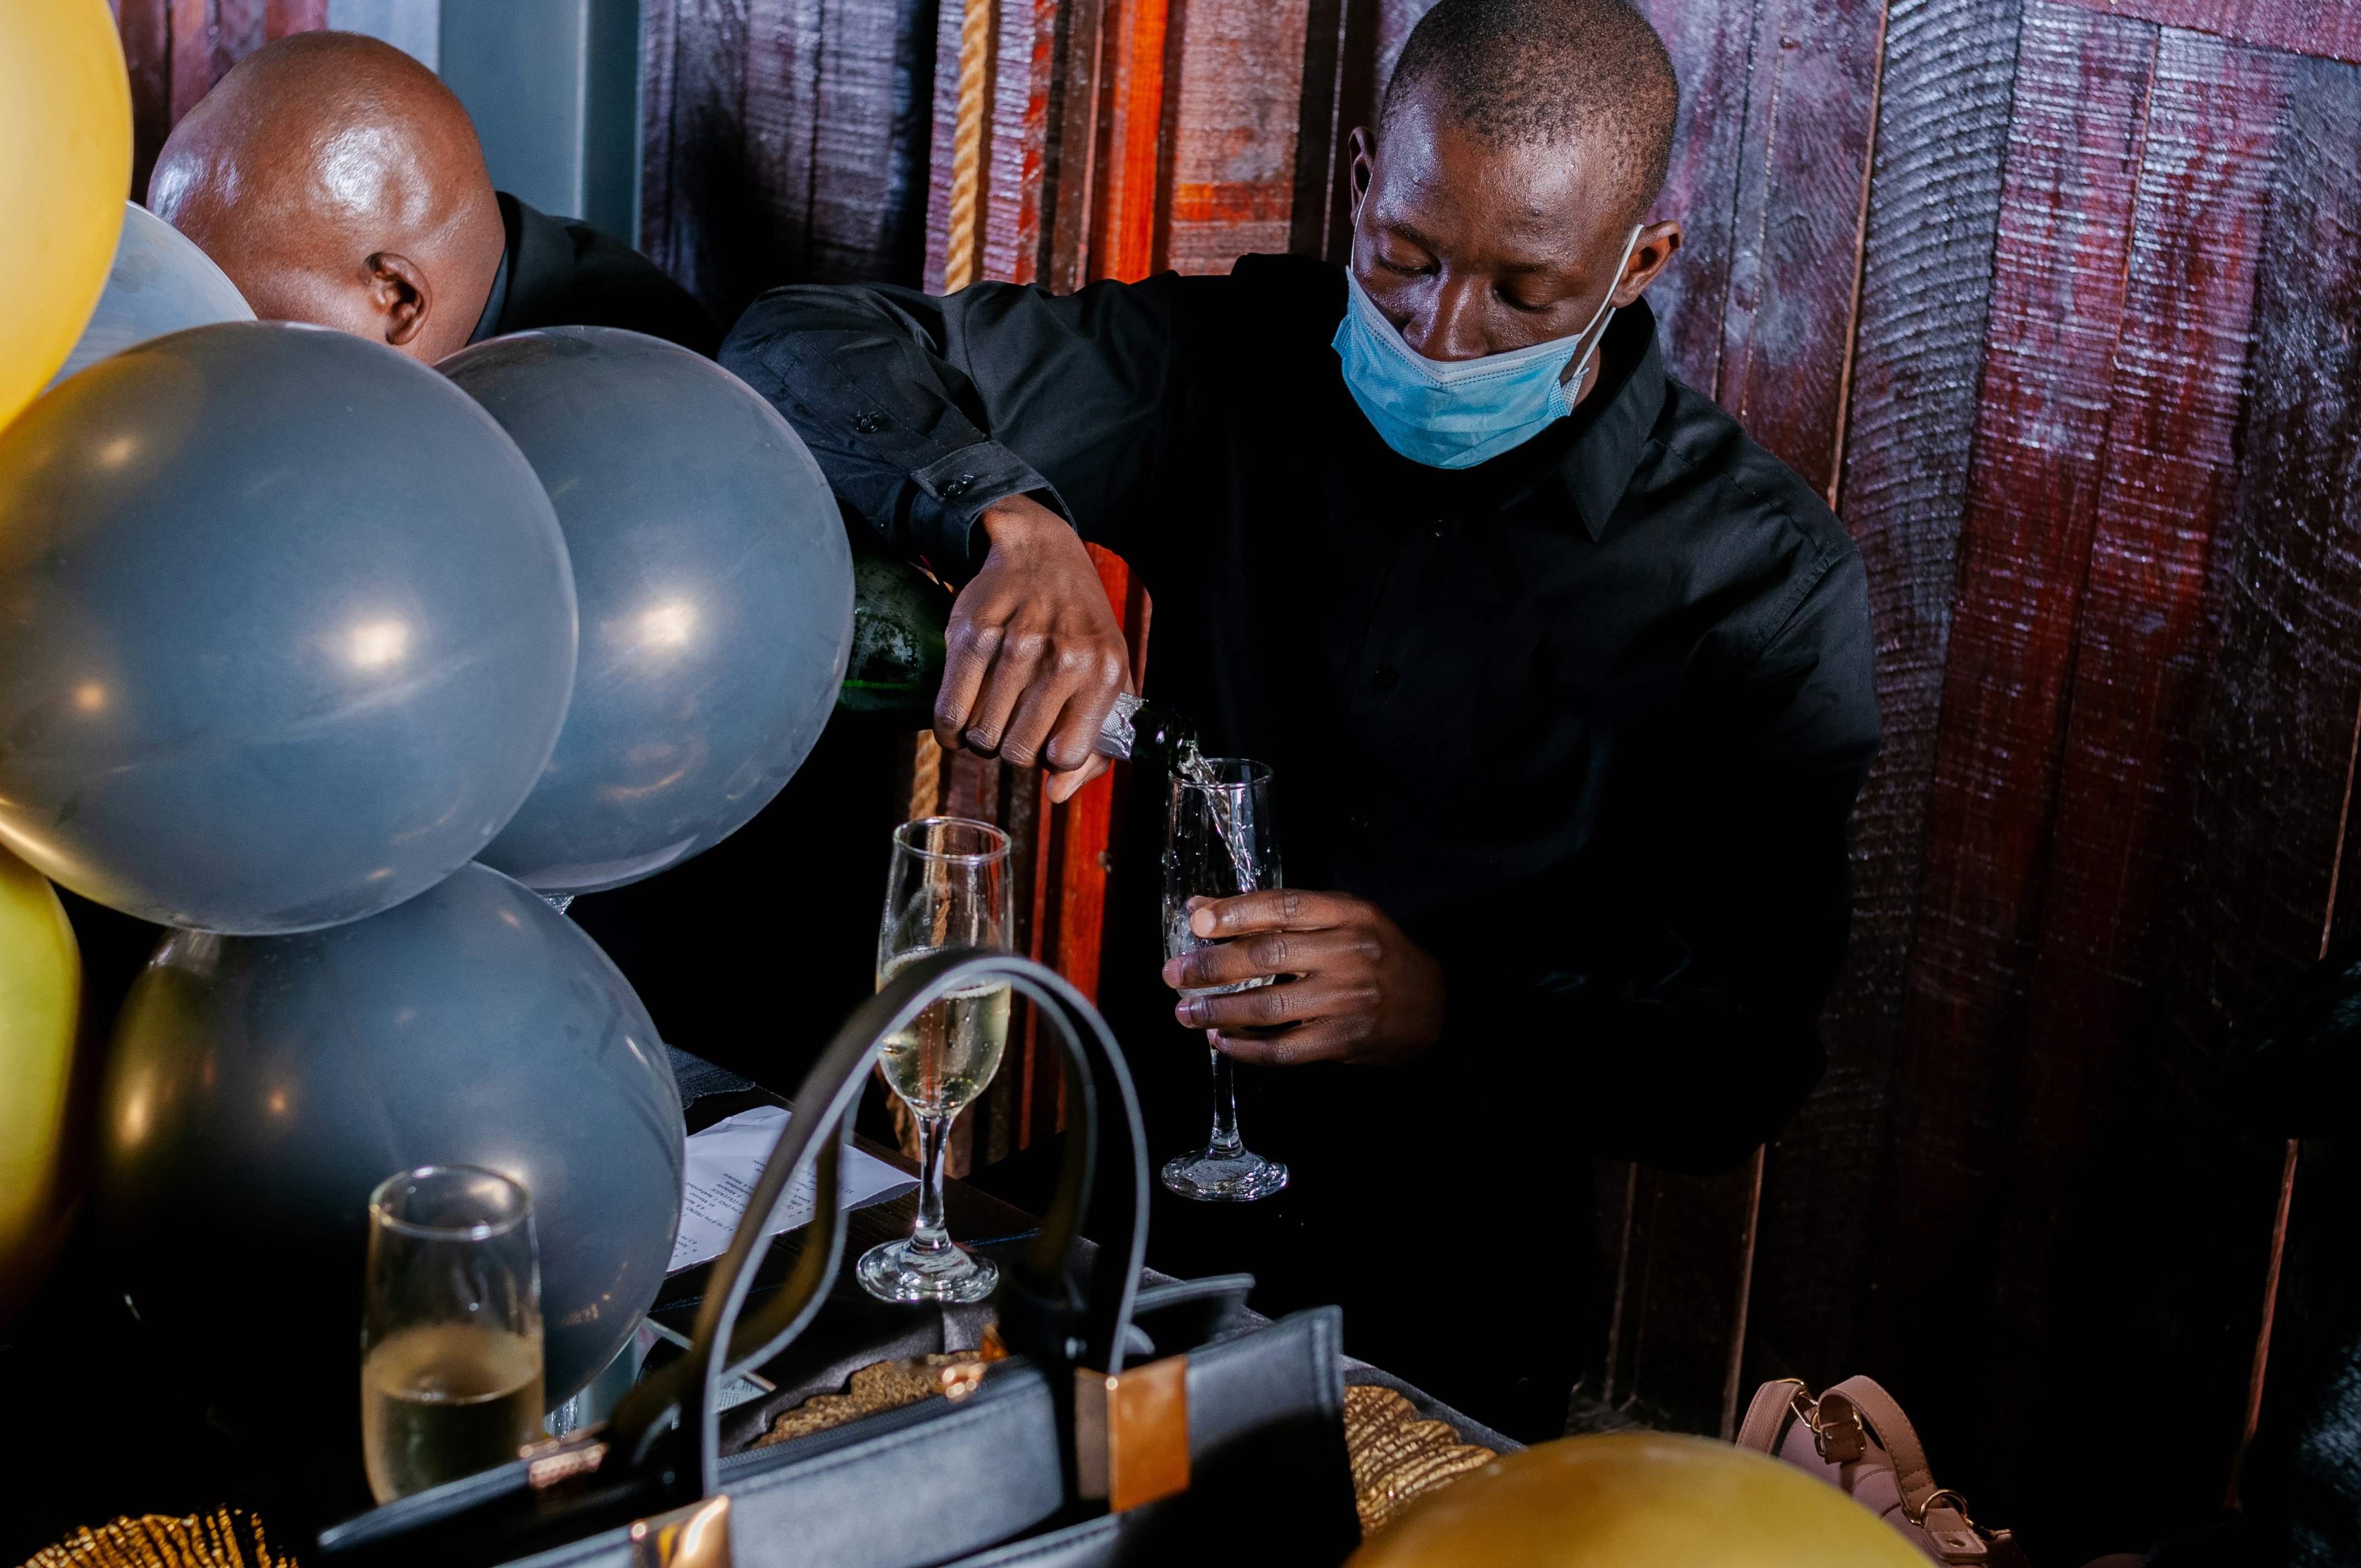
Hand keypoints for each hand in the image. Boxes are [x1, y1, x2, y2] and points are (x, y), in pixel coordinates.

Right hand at [939, 495, 1130, 803]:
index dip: (1049, 760)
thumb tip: (1057, 794)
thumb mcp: (1109, 678)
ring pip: (982, 734)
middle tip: (1011, 731)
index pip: (1066, 756)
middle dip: (1009, 752)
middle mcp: (1062, 658)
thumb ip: (1096, 746)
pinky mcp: (972, 634)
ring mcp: (1016, 644)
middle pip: (1017, 751)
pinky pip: (949, 711)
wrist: (1042, 553)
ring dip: (980, 738)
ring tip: (989, 718)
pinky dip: (949, 729)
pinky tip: (960, 719)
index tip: (1044, 744)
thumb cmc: (1080, 626)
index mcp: (1102, 673)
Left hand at [1160, 890, 1445, 1066]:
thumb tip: (1201, 909)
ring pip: (1269, 1006)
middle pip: (1268, 955)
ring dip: (1218, 1011)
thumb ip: (1276, 914)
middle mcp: (1351, 953)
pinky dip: (1245, 1047)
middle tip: (1175, 972)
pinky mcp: (1344, 1041)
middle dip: (1212, 965)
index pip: (1284, 906)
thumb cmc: (1377, 955)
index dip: (1235, 912)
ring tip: (1186, 1011)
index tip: (1196, 919)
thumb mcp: (1340, 918)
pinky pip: (1283, 1049)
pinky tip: (1220, 1041)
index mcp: (1350, 913)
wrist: (1433, 1005)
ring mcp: (1348, 1000)